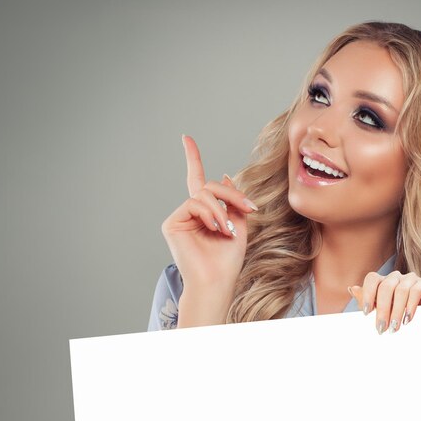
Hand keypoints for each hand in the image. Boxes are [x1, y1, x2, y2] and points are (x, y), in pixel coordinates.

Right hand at [161, 135, 257, 325]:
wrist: (217, 281)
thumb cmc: (228, 260)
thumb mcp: (239, 224)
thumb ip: (233, 200)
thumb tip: (226, 175)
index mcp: (205, 214)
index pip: (199, 181)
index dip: (193, 159)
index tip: (186, 138)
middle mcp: (190, 214)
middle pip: (209, 187)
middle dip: (231, 194)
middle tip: (249, 210)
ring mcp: (180, 218)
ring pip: (203, 193)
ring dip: (222, 209)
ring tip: (227, 229)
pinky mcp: (172, 223)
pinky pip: (194, 203)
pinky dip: (210, 213)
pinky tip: (216, 227)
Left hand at [348, 271, 420, 333]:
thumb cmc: (396, 315)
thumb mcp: (379, 310)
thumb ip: (365, 300)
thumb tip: (352, 288)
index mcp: (382, 280)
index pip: (372, 279)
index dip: (367, 294)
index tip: (366, 313)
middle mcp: (395, 276)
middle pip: (385, 287)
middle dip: (382, 309)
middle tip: (381, 328)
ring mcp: (410, 278)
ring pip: (400, 290)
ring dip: (396, 311)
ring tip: (394, 327)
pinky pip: (415, 292)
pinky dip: (410, 307)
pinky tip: (407, 320)